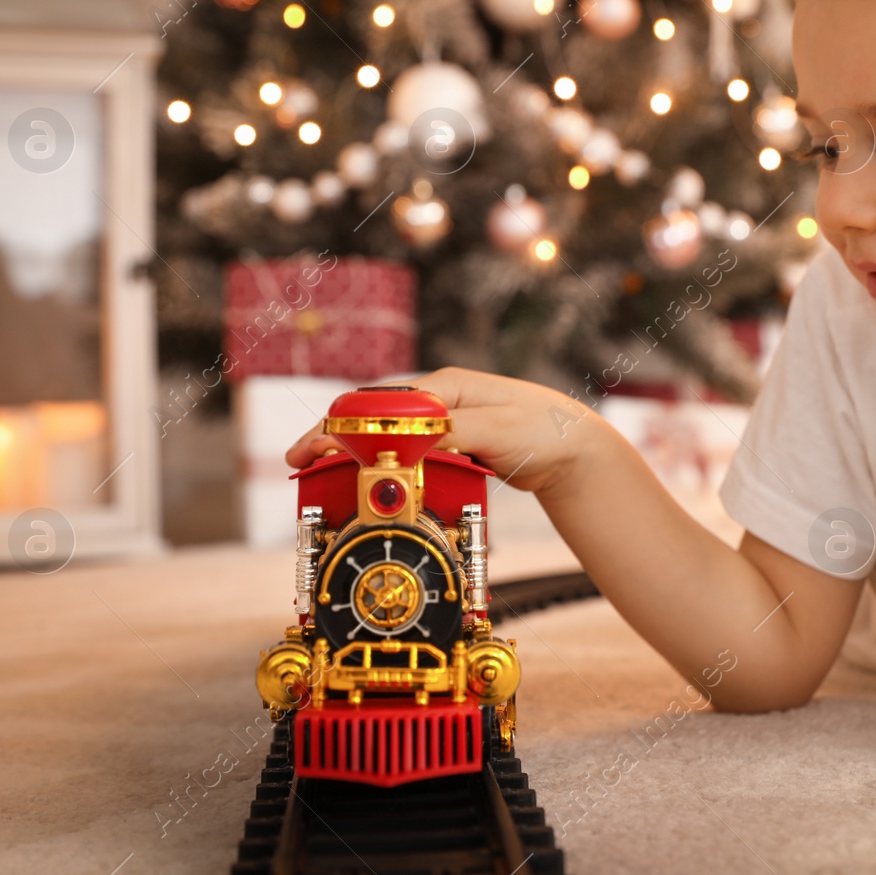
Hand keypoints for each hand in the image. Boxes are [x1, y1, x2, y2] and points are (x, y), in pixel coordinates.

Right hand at [284, 367, 606, 498]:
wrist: (574, 452)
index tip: (314, 448)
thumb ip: (452, 431)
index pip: (379, 404)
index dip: (342, 426)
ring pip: (389, 442)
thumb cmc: (544, 429)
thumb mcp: (497, 428)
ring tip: (323, 479)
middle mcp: (439, 402)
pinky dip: (389, 474)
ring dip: (358, 459)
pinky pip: (411, 461)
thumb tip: (408, 441)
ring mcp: (444, 427)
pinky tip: (372, 488)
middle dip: (336, 441)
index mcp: (444, 387)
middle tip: (302, 465)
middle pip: (374, 421)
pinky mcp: (452, 450)